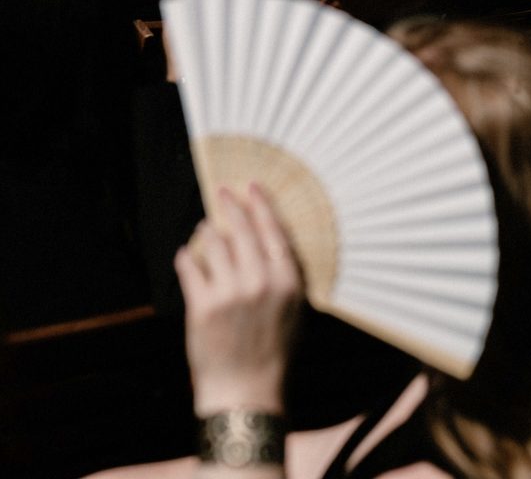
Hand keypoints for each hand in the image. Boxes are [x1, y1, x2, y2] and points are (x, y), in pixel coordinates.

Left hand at [175, 185, 302, 415]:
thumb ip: (285, 275)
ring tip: (205, 228)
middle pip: (242, 228)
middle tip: (222, 193)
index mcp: (287, 281)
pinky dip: (187, 258)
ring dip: (207, 231)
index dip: (260, 204)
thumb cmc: (273, 353)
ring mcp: (230, 292)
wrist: (245, 392)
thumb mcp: (295, 311)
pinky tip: (187, 256)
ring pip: (214, 243)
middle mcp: (260, 281)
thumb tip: (269, 237)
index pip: (273, 230)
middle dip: (230, 205)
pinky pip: (190, 266)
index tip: (250, 187)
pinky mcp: (203, 305)